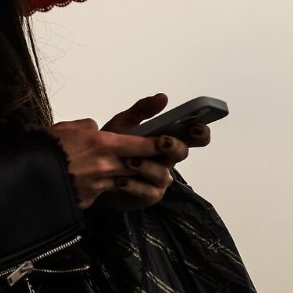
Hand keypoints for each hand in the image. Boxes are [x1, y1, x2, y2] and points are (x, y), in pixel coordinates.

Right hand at [47, 117, 164, 209]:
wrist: (26, 177)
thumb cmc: (45, 148)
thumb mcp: (67, 128)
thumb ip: (87, 127)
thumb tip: (96, 129)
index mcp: (100, 143)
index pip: (138, 144)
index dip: (156, 145)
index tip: (170, 143)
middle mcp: (104, 165)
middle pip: (136, 165)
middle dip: (150, 164)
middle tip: (161, 162)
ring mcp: (97, 185)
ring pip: (123, 181)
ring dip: (130, 178)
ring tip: (134, 175)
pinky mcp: (89, 200)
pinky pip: (103, 192)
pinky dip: (107, 188)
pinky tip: (102, 186)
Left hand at [93, 93, 209, 211]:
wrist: (93, 170)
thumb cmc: (112, 145)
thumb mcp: (123, 124)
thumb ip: (141, 111)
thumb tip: (163, 97)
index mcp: (167, 139)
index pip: (192, 136)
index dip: (200, 132)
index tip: (197, 127)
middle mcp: (167, 159)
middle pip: (181, 152)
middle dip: (173, 146)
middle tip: (162, 141)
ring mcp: (160, 179)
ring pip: (162, 174)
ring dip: (147, 167)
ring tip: (130, 160)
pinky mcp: (149, 195)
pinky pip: (147, 191)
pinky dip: (134, 186)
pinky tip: (121, 180)